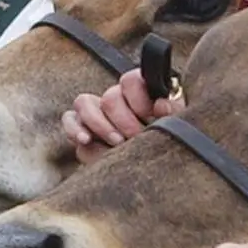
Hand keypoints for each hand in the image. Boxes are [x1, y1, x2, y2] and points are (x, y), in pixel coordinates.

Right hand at [63, 70, 181, 163]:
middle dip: (123, 119)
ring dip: (100, 124)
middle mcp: (116, 97)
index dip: (139, 98)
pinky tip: (85, 140)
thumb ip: (173, 112)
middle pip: (109, 97)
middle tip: (136, 137)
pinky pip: (69, 120)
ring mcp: (96, 111)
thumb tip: (160, 104)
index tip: (150, 116)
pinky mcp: (81, 128)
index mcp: (140, 90)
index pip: (131, 80)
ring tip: (117, 143)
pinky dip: (74, 128)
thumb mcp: (178, 124)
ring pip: (84, 103)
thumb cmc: (167, 140)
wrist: (157, 167)